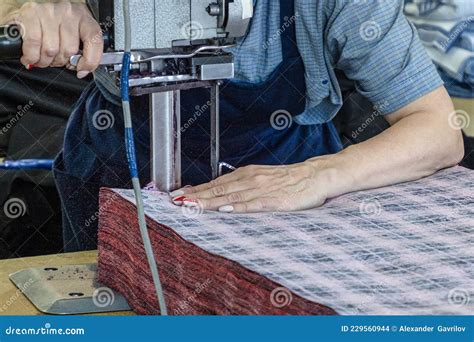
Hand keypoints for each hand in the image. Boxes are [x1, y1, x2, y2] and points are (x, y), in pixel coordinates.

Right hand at [11, 0, 102, 77]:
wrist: (31, 13)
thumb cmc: (55, 28)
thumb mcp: (75, 36)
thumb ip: (82, 52)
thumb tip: (81, 70)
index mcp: (84, 18)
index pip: (94, 40)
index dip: (90, 61)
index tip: (82, 71)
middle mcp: (68, 12)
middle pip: (70, 49)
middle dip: (61, 61)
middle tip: (55, 59)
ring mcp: (50, 12)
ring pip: (51, 49)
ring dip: (45, 61)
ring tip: (43, 58)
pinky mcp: (31, 14)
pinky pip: (33, 44)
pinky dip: (32, 56)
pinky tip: (31, 57)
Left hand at [170, 162, 342, 212]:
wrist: (316, 175)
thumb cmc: (289, 179)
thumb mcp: (262, 178)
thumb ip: (243, 186)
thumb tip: (222, 195)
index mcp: (247, 175)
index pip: (216, 183)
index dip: (196, 190)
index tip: (178, 195)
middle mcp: (250, 180)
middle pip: (218, 189)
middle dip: (195, 195)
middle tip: (175, 201)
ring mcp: (262, 190)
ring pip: (230, 196)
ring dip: (209, 201)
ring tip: (191, 205)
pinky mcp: (275, 200)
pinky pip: (253, 204)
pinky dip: (236, 207)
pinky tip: (223, 210)